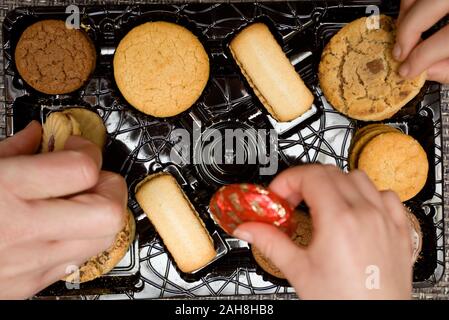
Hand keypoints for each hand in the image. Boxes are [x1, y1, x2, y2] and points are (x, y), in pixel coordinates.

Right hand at [0, 121, 126, 298]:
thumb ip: (10, 148)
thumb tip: (38, 134)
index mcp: (4, 191)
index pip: (82, 170)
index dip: (89, 152)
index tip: (80, 147)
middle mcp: (21, 232)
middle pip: (107, 213)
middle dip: (110, 189)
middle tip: (95, 177)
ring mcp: (26, 265)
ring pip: (101, 241)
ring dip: (101, 214)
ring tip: (80, 200)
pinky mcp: (25, 286)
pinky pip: (75, 260)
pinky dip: (79, 238)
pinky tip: (59, 226)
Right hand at [233, 165, 412, 299]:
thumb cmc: (342, 301)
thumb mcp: (298, 270)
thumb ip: (269, 242)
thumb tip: (247, 228)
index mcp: (338, 219)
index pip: (309, 175)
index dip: (287, 181)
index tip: (278, 196)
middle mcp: (365, 213)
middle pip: (331, 172)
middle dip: (305, 181)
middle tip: (293, 202)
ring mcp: (385, 219)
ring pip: (359, 177)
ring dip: (335, 183)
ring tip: (322, 203)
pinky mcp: (399, 229)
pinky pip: (386, 195)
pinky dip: (368, 194)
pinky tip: (356, 210)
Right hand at [394, 0, 448, 82]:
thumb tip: (425, 72)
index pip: (445, 40)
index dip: (420, 59)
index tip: (406, 71)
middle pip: (425, 10)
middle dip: (406, 32)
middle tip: (399, 53)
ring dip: (403, 17)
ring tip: (403, 35)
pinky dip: (408, 7)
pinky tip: (411, 20)